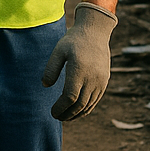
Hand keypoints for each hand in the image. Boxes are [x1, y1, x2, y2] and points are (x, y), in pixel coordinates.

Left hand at [41, 2, 116, 120]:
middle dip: (68, 114)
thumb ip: (51, 68)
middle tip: (57, 117)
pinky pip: (95, 100)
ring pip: (89, 105)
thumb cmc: (74, 40)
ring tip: (65, 117)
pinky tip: (77, 110)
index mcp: (79, 70)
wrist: (96, 32)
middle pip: (80, 104)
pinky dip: (86, 108)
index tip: (52, 111)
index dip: (61, 107)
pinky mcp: (104, 82)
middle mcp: (92, 78)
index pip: (70, 97)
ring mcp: (100, 81)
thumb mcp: (59, 50)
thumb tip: (45, 85)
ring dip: (77, 114)